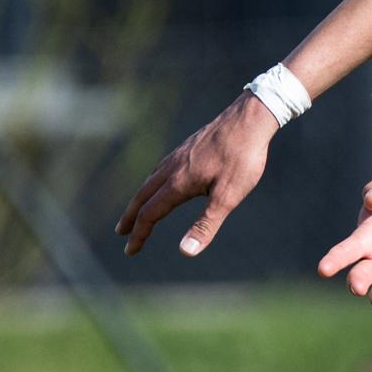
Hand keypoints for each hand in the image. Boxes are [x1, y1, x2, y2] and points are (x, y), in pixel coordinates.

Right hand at [117, 94, 276, 258]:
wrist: (250, 119)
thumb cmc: (243, 159)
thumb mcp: (228, 197)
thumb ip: (206, 225)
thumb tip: (185, 252)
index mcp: (178, 183)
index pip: (150, 213)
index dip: (139, 234)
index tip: (130, 251)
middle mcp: (172, 168)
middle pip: (143, 196)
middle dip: (131, 217)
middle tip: (121, 233)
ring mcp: (178, 156)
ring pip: (150, 181)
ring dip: (140, 199)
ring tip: (136, 211)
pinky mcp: (187, 147)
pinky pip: (160, 169)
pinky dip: (152, 183)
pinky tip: (161, 182)